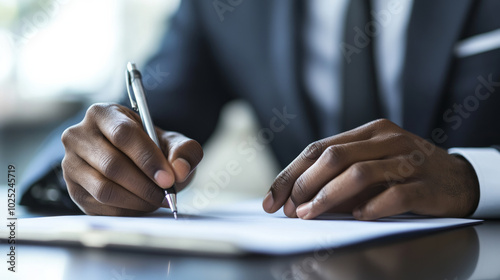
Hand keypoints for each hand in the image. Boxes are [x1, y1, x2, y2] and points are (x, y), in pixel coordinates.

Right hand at [61, 103, 202, 215]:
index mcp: (103, 114)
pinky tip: (142, 205)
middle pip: (112, 165)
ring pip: (105, 189)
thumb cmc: (152, 149)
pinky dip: (126, 210)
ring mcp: (71, 163)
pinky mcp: (73, 189)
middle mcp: (79, 135)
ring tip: (158, 201)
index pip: (123, 134)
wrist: (135, 163)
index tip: (169, 179)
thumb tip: (180, 169)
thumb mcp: (174, 143)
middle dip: (145, 185)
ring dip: (137, 200)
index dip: (148, 158)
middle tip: (167, 195)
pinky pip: (100, 206)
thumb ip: (185, 151)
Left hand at [262, 119, 478, 219]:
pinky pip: (394, 195)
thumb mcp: (372, 164)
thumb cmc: (405, 171)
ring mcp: (408, 159)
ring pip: (359, 173)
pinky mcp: (426, 184)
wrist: (458, 178)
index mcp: (369, 132)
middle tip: (290, 209)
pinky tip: (358, 216)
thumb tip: (298, 200)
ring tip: (310, 214)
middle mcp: (387, 140)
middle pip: (334, 157)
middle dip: (304, 184)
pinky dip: (371, 207)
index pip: (319, 148)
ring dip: (328, 196)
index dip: (291, 174)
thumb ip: (340, 174)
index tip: (272, 198)